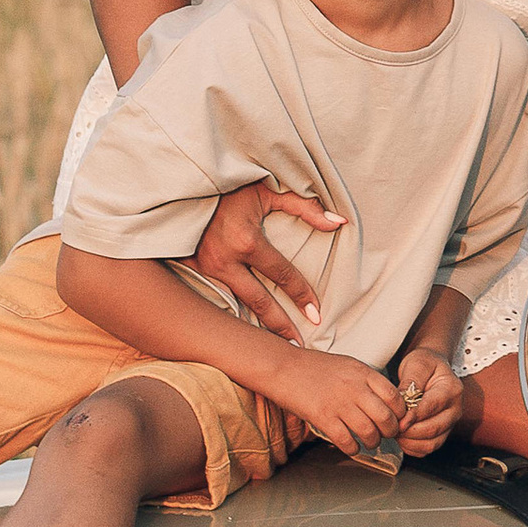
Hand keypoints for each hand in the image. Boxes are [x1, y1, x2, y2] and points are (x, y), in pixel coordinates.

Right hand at [188, 185, 343, 340]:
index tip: (316, 312)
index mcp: (247, 240)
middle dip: (280, 325)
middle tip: (298, 345)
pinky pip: (212, 297)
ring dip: (253, 325)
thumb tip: (339, 223)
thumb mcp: (271, 190)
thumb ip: (306, 207)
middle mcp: (224, 259)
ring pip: (234, 304)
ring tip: (271, 346)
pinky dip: (227, 314)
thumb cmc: (235, 184)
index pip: (282, 275)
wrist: (188, 181)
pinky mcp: (190, 269)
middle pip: (258, 301)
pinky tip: (239, 329)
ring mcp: (204, 267)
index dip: (301, 294)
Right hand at [279, 349, 406, 456]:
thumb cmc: (314, 366)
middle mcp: (355, 388)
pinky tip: (352, 446)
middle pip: (386, 417)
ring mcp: (339, 403)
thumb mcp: (348, 365)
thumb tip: (384, 398)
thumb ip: (366, 380)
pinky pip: (346, 440)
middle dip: (391, 431)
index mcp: (363, 373)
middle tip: (387, 434)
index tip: (398, 418)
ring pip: (369, 432)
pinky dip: (353, 448)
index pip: (395, 396)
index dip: (401, 413)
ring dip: (373, 442)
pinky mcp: (323, 417)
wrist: (284, 366)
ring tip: (370, 442)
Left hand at [395, 350, 461, 453]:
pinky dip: (413, 448)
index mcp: (452, 389)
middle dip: (410, 431)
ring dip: (410, 442)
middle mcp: (455, 408)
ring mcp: (450, 423)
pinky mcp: (442, 433)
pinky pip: (428, 449)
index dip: (414, 416)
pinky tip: (402, 438)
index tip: (398, 421)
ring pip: (432, 443)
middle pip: (433, 429)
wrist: (431, 368)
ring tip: (395, 432)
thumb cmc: (424, 364)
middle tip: (392, 427)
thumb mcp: (417, 364)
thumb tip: (402, 404)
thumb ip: (411, 382)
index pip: (432, 407)